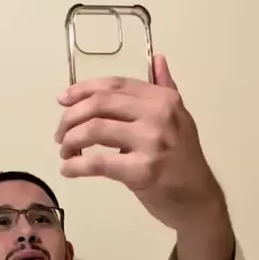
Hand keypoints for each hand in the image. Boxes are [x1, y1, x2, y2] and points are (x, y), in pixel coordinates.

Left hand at [54, 54, 227, 233]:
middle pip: (100, 104)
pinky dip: (76, 166)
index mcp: (164, 99)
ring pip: (94, 129)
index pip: (114, 85)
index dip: (83, 90)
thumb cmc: (183, 162)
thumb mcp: (179, 119)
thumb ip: (164, 89)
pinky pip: (98, 162)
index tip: (62, 100)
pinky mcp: (142, 170)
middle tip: (60, 134)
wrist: (198, 200)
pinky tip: (68, 170)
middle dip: (71, 117)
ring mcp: (151, 142)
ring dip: (70, 140)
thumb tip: (158, 59)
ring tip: (65, 152)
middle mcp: (159, 114)